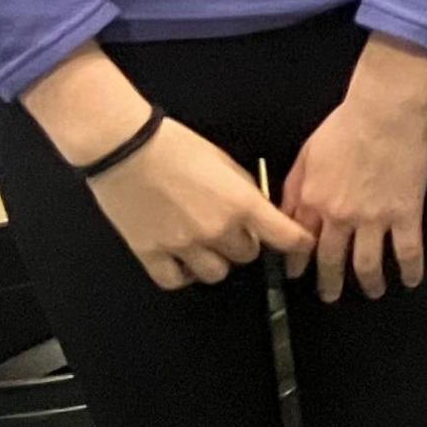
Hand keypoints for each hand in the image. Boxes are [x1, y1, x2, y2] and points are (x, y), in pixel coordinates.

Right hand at [22, 46, 311, 290]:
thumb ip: (246, 193)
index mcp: (241, 204)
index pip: (285, 237)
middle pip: (247, 256)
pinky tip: (182, 259)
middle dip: (245, 243)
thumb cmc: (174, 146)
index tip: (301, 244)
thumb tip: (260, 214)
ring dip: (216, 260)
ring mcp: (183, 245)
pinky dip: (183, 274)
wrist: (125, 147)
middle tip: (232, 229)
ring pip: (216, 273)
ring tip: (205, 243)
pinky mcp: (151, 253)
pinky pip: (176, 281)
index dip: (297, 243)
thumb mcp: (226, 163)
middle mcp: (216, 229)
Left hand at [278, 38, 426, 301]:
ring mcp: (374, 218)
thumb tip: (285, 212)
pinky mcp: (405, 212)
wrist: (384, 112)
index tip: (297, 275)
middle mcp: (340, 216)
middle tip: (330, 295)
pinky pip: (408, 250)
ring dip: (368, 282)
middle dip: (329, 283)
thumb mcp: (306, 155)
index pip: (300, 242)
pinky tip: (411, 280)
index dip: (297, 263)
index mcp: (313, 201)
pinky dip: (410, 269)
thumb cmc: (346, 125)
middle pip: (332, 260)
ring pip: (368, 263)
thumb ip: (294, 188)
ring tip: (372, 291)